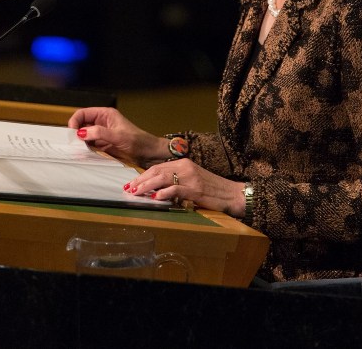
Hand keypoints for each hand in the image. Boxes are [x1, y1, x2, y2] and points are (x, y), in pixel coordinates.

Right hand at [67, 107, 167, 165]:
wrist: (150, 154)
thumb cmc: (139, 142)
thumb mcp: (119, 136)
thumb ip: (99, 133)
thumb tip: (81, 132)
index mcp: (106, 114)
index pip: (83, 113)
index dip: (75, 121)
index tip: (72, 133)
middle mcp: (102, 122)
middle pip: (81, 124)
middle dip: (75, 132)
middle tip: (73, 143)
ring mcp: (102, 134)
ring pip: (84, 135)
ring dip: (80, 142)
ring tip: (77, 149)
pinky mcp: (103, 145)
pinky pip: (89, 145)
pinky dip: (85, 149)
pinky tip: (84, 154)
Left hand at [126, 159, 245, 216]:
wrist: (232, 193)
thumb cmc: (212, 190)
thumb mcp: (192, 181)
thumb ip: (176, 181)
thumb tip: (157, 190)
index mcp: (183, 163)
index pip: (158, 167)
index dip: (143, 175)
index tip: (132, 183)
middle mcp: (185, 167)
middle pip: (157, 171)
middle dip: (141, 180)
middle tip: (129, 188)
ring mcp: (190, 177)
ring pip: (163, 178)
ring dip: (147, 186)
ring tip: (136, 192)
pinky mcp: (196, 189)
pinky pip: (176, 189)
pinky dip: (164, 193)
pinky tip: (156, 197)